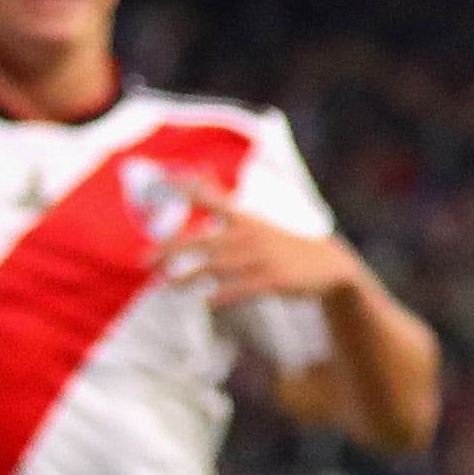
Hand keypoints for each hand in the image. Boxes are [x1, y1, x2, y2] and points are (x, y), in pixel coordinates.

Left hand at [161, 177, 360, 308]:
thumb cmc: (281, 243)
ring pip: (217, 267)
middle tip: (144, 259)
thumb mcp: (253, 219)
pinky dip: (222, 295)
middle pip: (203, 240)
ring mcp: (262, 258)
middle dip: (171, 248)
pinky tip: (206, 302)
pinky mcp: (274, 280)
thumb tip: (196, 172)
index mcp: (245, 219)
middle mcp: (251, 235)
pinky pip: (242, 288)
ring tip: (167, 285)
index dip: (187, 189)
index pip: (211, 199)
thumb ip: (221, 200)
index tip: (162, 179)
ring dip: (189, 276)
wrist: (329, 265)